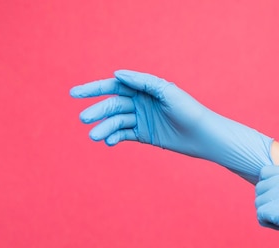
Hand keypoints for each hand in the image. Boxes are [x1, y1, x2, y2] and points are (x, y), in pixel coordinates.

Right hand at [70, 70, 272, 182]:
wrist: (202, 135)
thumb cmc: (188, 110)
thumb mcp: (166, 91)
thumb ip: (142, 82)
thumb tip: (117, 74)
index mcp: (143, 88)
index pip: (114, 86)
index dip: (93, 89)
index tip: (75, 94)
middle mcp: (140, 102)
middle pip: (112, 105)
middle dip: (97, 111)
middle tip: (84, 119)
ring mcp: (141, 119)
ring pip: (116, 122)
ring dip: (104, 128)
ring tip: (94, 136)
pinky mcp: (144, 134)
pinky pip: (124, 135)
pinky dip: (115, 138)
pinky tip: (109, 142)